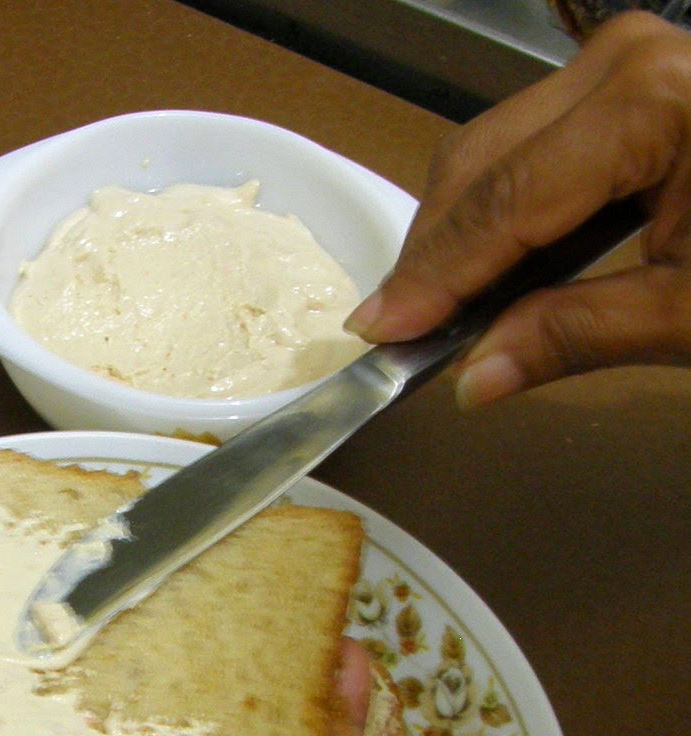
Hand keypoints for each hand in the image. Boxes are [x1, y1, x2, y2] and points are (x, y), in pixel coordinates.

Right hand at [348, 12, 690, 406]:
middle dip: (436, 254)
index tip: (380, 331)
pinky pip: (530, 143)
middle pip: (481, 163)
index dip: (433, 276)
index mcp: (652, 105)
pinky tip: (487, 266)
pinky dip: (499, 208)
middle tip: (405, 332)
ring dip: (460, 232)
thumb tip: (477, 376)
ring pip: (494, 148)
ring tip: (441, 309)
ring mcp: (627, 63)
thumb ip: (574, 336)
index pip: (504, 202)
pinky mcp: (630, 83)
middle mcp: (627, 62)